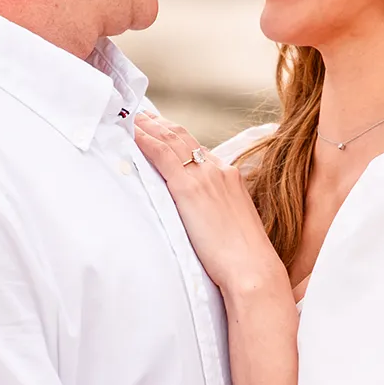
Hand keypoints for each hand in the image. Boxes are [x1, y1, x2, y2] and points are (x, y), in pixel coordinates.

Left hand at [134, 113, 282, 294]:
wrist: (252, 268)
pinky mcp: (188, 189)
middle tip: (142, 116)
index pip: (199, 150)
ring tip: (132, 119)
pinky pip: (161, 155)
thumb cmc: (243, 257)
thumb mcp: (233, 223)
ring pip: (171, 141)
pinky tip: (132, 133)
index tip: (164, 130)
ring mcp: (204, 177)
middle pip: (184, 139)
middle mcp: (218, 171)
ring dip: (149, 127)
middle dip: (161, 125)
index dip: (178, 138)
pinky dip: (145, 140)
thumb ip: (217, 210)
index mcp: (230, 177)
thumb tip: (203, 213)